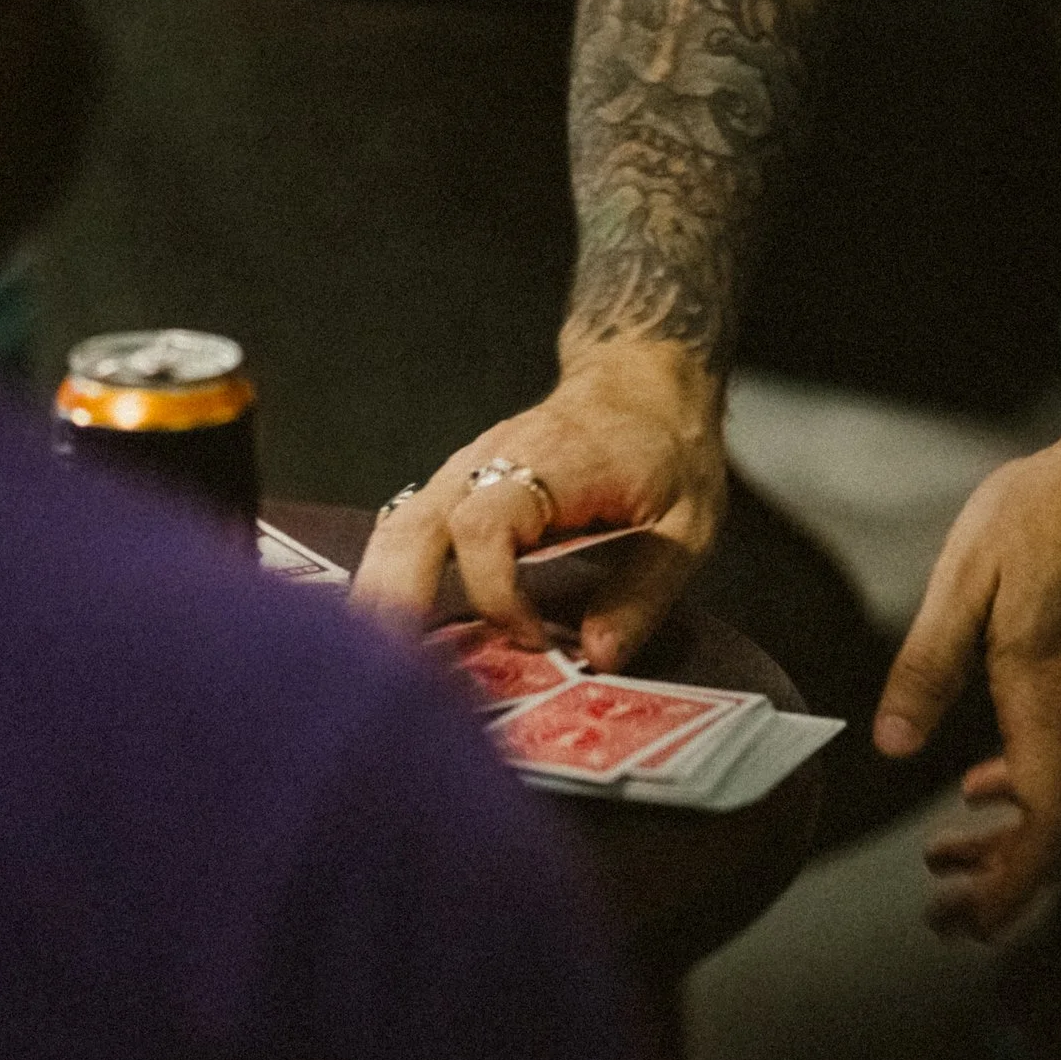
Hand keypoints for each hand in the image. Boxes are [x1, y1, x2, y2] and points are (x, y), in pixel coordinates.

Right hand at [350, 340, 725, 673]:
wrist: (639, 384)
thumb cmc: (665, 451)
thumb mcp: (686, 524)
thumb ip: (644, 592)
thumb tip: (597, 657)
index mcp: (548, 463)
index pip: (485, 525)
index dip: (497, 592)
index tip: (532, 639)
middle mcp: (487, 463)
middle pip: (413, 528)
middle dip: (396, 601)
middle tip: (395, 674)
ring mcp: (461, 474)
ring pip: (395, 531)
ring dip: (379, 597)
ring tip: (374, 669)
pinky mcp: (453, 492)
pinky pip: (404, 535)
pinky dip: (390, 584)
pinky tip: (389, 638)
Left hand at [873, 423, 1060, 940]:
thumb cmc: (1049, 515)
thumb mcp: (965, 581)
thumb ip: (927, 667)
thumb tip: (894, 744)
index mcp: (1052, 697)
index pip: (1047, 821)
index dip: (1010, 881)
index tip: (969, 916)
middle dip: (1003, 884)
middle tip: (946, 913)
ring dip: (1011, 840)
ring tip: (950, 850)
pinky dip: (1032, 792)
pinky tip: (988, 779)